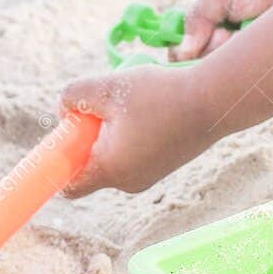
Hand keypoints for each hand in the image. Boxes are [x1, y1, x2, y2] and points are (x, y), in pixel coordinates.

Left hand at [61, 65, 225, 196]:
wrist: (214, 101)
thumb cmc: (160, 94)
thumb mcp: (108, 86)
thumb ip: (73, 95)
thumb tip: (64, 109)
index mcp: (110, 170)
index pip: (69, 186)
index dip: (58, 164)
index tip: (62, 136)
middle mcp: (128, 182)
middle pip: (91, 167)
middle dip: (87, 139)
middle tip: (101, 107)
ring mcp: (147, 177)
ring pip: (113, 158)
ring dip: (110, 133)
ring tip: (130, 104)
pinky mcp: (162, 167)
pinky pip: (133, 155)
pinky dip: (130, 135)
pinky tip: (147, 110)